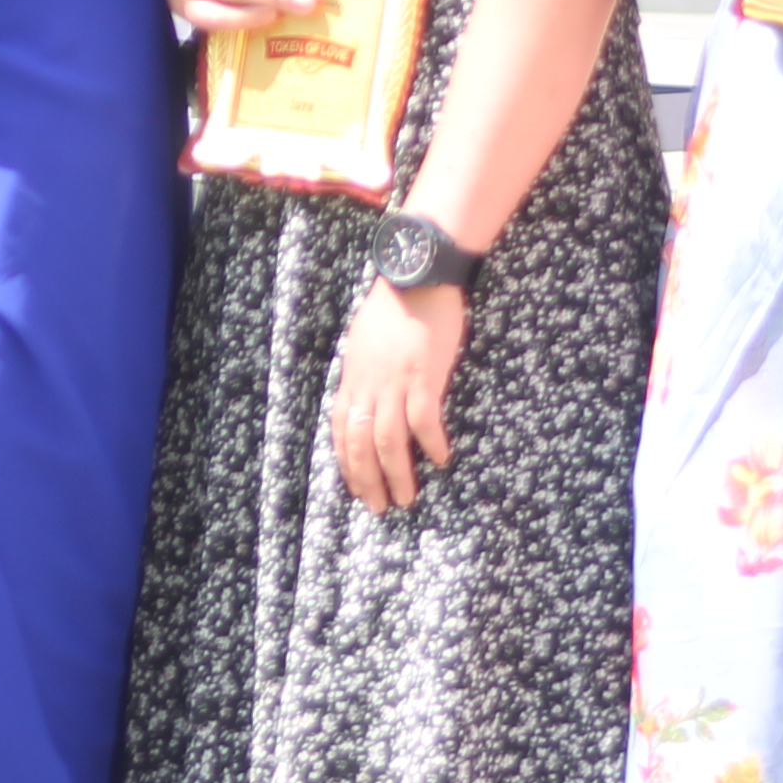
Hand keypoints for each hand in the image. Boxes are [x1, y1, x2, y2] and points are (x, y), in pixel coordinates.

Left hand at [331, 280, 466, 511]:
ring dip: (397, 473)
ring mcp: (394, 381)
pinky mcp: (423, 376)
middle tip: (380, 506)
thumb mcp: (364, 341)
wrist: (416, 276)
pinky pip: (423, 420)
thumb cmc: (394, 305)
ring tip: (407, 497)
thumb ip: (364, 372)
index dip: (347, 462)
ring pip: (388, 440)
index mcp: (353, 377)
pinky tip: (441, 459)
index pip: (341, 429)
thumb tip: (365, 397)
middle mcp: (369, 384)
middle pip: (360, 443)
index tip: (356, 488)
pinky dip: (430, 443)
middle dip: (368, 480)